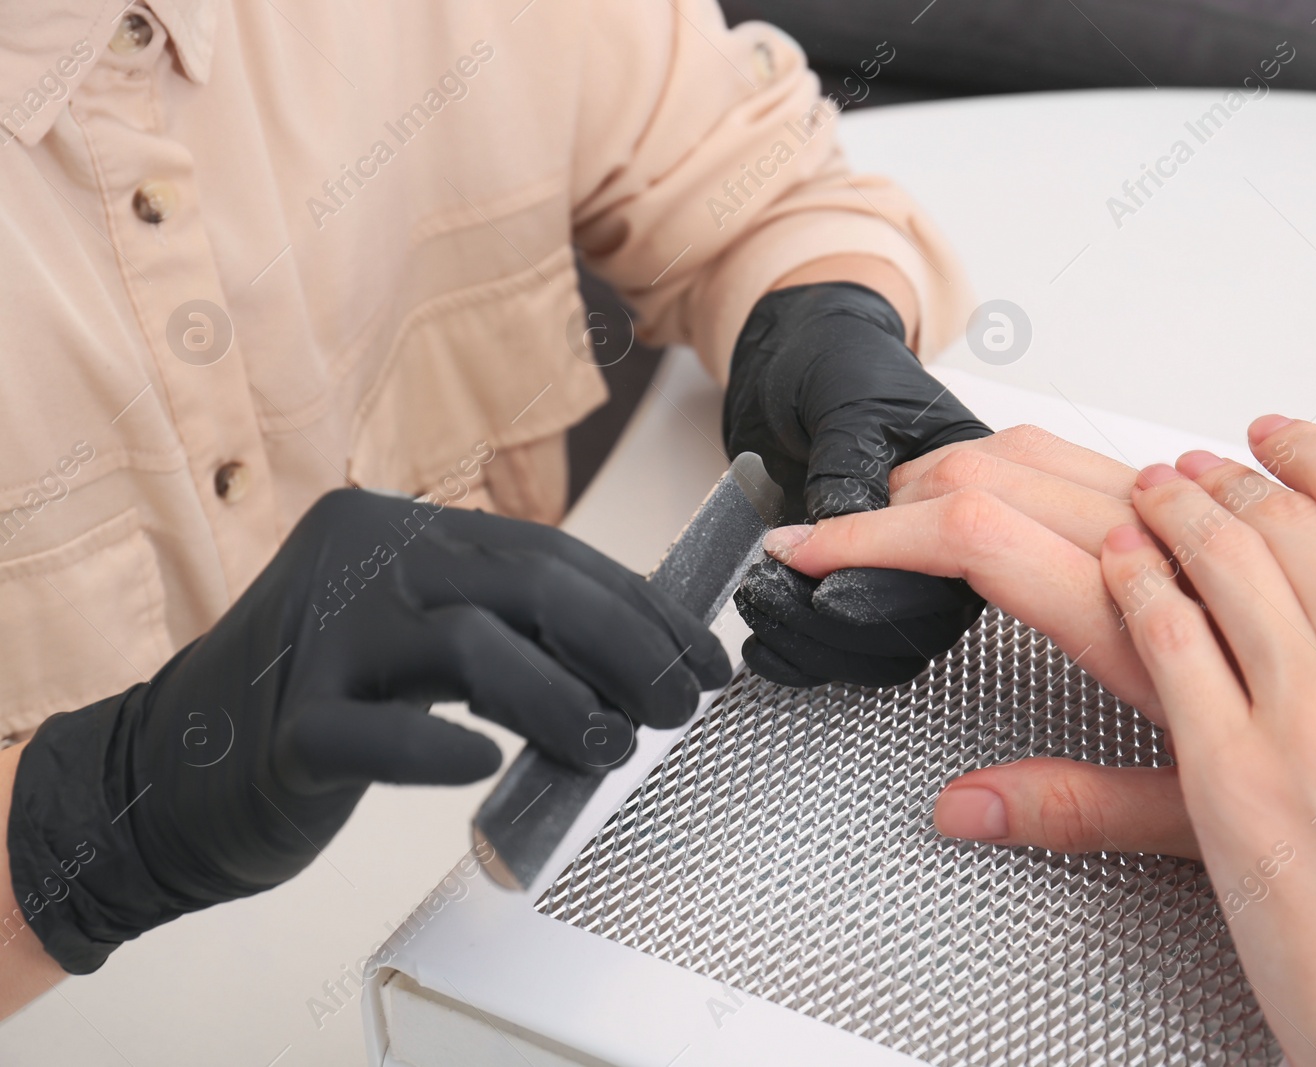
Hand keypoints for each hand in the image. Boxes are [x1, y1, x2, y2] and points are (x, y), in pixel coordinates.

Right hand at [6, 489, 728, 973]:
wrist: (173, 769)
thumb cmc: (322, 701)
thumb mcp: (418, 636)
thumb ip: (506, 625)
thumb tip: (641, 650)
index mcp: (399, 529)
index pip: (548, 553)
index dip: (639, 607)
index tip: (699, 657)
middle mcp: (359, 559)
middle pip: (526, 585)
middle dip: (624, 646)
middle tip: (674, 707)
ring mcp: (316, 637)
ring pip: (466, 646)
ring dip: (561, 700)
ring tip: (610, 747)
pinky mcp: (284, 725)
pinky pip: (369, 732)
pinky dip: (434, 751)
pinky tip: (481, 770)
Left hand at [725, 281, 990, 686]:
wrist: (792, 356)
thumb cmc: (833, 357)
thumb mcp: (845, 397)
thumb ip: (849, 463)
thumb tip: (845, 526)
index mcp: (976, 477)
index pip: (953, 557)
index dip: (884, 584)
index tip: (822, 583)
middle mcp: (949, 531)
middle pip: (923, 618)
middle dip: (844, 622)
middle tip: (780, 594)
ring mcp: (906, 564)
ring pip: (889, 644)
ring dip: (820, 643)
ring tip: (766, 607)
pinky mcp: (860, 581)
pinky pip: (851, 645)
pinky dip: (804, 653)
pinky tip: (768, 641)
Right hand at [771, 423, 1315, 858]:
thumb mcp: (1196, 819)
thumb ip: (1065, 799)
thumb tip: (957, 806)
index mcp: (1136, 625)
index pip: (968, 541)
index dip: (864, 536)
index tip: (805, 544)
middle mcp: (1171, 551)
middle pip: (1000, 469)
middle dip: (903, 491)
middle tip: (848, 530)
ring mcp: (1206, 519)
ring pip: (1061, 448)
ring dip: (970, 466)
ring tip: (919, 505)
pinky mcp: (1235, 503)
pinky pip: (1134, 450)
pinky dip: (1060, 458)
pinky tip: (1031, 473)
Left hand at [1096, 418, 1315, 1060]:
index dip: (1300, 448)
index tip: (1267, 437)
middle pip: (1273, 516)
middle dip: (1215, 480)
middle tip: (1186, 471)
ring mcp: (1307, 706)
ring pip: (1211, 559)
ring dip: (1162, 514)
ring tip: (1144, 501)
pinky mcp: (1231, 767)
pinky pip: (1161, 634)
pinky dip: (1130, 583)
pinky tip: (1120, 566)